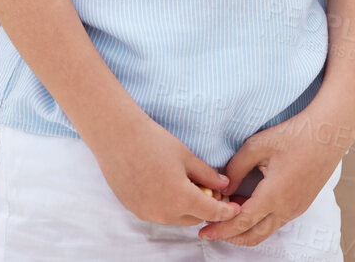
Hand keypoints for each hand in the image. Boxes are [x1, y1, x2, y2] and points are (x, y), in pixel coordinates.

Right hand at [90, 111, 236, 228]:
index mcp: (181, 198)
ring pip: (175, 218)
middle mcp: (164, 213)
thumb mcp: (186, 156)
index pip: (211, 212)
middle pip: (194, 218)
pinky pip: (158, 214)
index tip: (236, 209)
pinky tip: (165, 184)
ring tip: (186, 184)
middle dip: (205, 208)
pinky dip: (168, 205)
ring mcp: (148, 214)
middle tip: (210, 190)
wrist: (118, 137)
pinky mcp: (135, 210)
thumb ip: (207, 174)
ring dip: (186, 208)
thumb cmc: (153, 141)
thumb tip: (223, 185)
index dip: (226, 212)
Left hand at [196, 107, 348, 245]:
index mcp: (273, 196)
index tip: (204, 231)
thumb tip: (223, 188)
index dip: (220, 229)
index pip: (241, 222)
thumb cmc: (295, 135)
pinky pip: (276, 221)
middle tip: (212, 229)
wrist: (328, 134)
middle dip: (230, 236)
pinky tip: (248, 204)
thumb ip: (237, 167)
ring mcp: (295, 209)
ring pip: (265, 230)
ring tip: (228, 214)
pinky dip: (259, 220)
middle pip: (253, 236)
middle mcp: (285, 209)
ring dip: (245, 229)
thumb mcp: (258, 145)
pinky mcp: (301, 204)